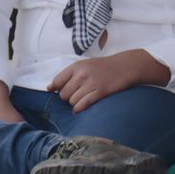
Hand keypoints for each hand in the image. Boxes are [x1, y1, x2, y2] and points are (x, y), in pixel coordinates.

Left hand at [48, 50, 169, 112]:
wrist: (125, 66)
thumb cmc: (103, 67)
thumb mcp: (85, 65)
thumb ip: (68, 75)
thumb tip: (49, 88)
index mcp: (76, 66)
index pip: (57, 81)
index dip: (56, 89)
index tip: (61, 91)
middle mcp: (82, 74)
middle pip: (63, 94)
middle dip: (67, 97)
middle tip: (76, 95)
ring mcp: (91, 83)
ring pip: (72, 101)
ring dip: (75, 103)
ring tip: (82, 99)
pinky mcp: (100, 92)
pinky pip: (83, 105)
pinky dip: (79, 108)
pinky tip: (81, 108)